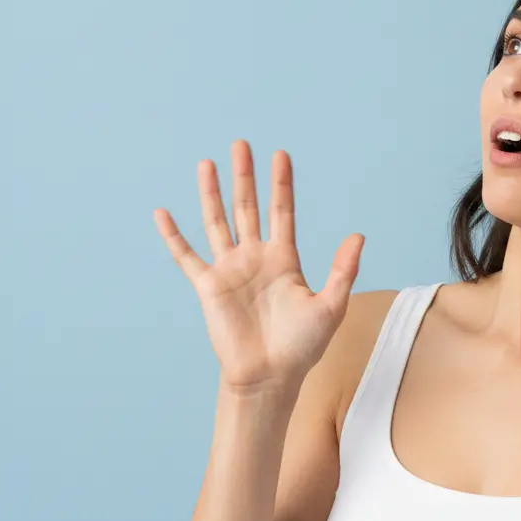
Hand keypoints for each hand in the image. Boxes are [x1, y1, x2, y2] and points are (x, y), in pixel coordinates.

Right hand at [153, 140, 364, 392]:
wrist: (270, 376)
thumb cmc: (303, 346)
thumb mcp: (331, 306)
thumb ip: (343, 270)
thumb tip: (358, 235)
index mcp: (285, 260)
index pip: (282, 212)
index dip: (281, 184)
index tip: (280, 155)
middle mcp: (256, 259)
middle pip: (249, 208)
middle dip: (245, 177)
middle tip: (241, 144)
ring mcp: (231, 270)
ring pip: (218, 222)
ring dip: (211, 193)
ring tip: (207, 163)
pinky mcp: (209, 287)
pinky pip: (187, 257)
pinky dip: (173, 236)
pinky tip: (162, 213)